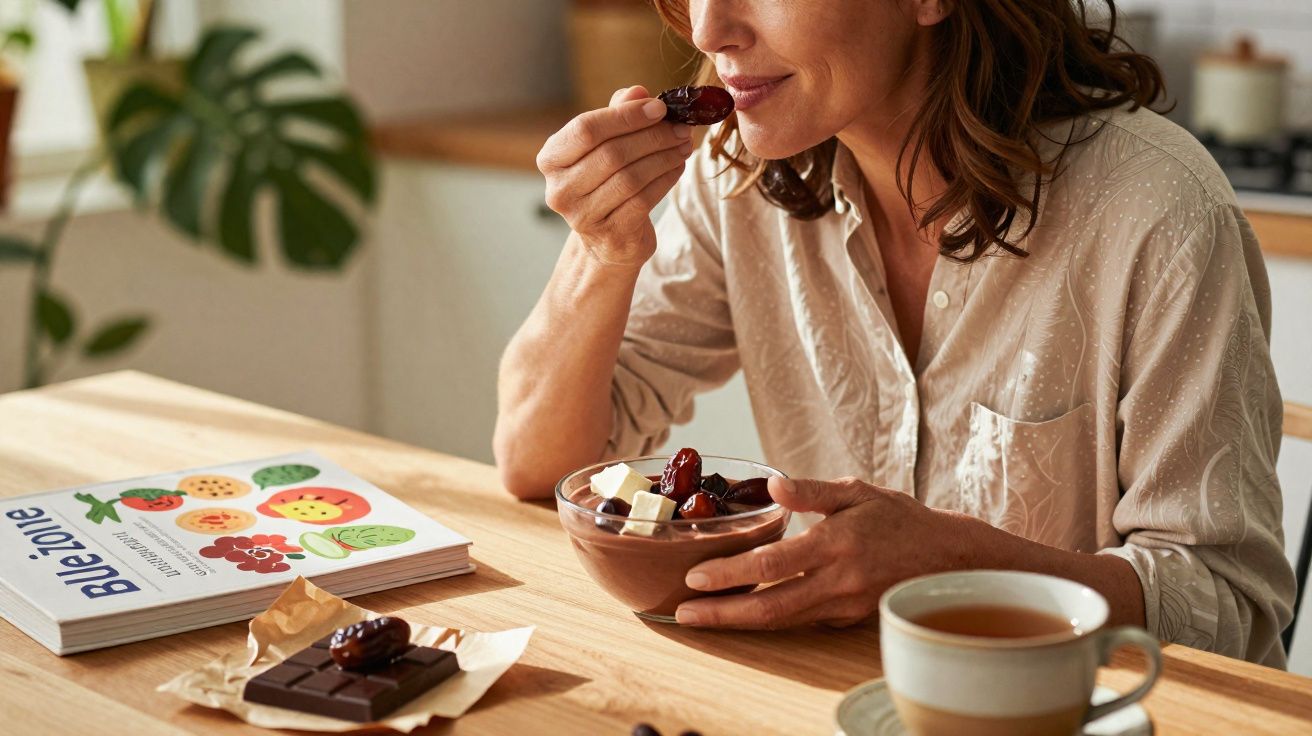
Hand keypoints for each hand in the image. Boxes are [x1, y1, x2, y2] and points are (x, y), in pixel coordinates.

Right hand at [537, 85, 694, 268]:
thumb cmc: (605, 181)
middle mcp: (559, 189)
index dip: (626, 116)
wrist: (607, 239)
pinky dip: (666, 179)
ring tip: (684, 144)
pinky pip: (644, 200)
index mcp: (551, 159)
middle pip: (612, 154)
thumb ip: (618, 115)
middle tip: (681, 127)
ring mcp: (581, 216)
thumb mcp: (606, 144)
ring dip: (664, 157)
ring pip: (631, 177)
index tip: (660, 107)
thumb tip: (638, 91)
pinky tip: (678, 166)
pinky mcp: (609, 234)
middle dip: (653, 137)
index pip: (586, 129)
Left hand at [675, 476, 979, 628]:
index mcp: (836, 543)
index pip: (772, 563)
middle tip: (685, 613)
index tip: (696, 576)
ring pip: (782, 620)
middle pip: (770, 606)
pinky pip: (799, 621)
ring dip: (738, 621)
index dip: (731, 572)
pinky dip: (767, 620)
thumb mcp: (857, 491)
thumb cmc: (898, 518)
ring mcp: (843, 605)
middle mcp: (838, 581)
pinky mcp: (847, 619)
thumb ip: (812, 491)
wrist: (947, 558)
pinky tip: (740, 612)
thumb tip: (772, 486)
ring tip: (702, 616)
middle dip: (723, 612)